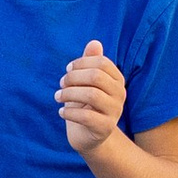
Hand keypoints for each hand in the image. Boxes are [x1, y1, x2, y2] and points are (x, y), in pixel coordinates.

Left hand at [55, 38, 127, 155]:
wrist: (87, 135)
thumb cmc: (84, 104)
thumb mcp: (85, 82)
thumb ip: (89, 62)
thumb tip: (94, 42)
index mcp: (117, 80)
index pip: (101, 62)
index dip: (81, 63)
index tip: (68, 70)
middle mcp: (120, 94)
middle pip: (96, 76)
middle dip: (73, 77)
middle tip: (61, 84)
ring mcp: (115, 112)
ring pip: (91, 95)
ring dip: (69, 94)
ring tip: (57, 97)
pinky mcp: (105, 128)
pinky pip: (86, 117)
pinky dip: (69, 112)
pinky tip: (61, 112)